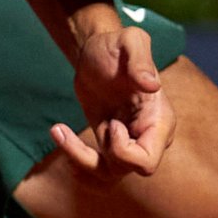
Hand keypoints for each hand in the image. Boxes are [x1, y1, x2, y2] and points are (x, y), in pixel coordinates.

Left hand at [45, 4, 170, 178]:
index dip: (123, 152)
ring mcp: (128, 143)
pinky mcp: (108, 143)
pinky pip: (95, 170)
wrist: (97, 50)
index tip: (111, 124)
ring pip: (107, 177)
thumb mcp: (130, 41)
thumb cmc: (116, 44)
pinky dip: (75, 161)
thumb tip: (152, 86)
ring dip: (79, 161)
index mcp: (159, 121)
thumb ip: (141, 59)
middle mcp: (148, 137)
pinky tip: (60, 134)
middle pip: (126, 171)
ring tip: (58, 132)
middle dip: (97, 156)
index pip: (147, 162)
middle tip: (91, 122)